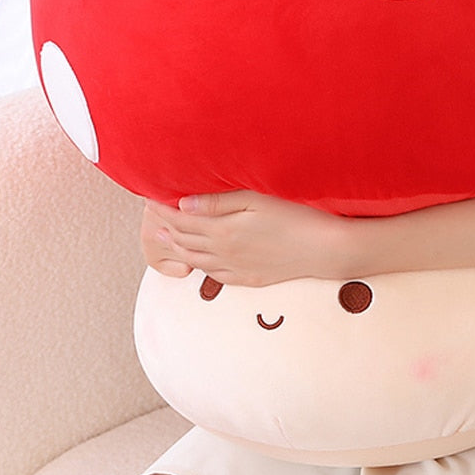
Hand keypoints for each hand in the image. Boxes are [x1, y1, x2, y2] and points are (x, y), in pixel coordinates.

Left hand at [140, 189, 353, 286]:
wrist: (323, 249)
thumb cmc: (294, 216)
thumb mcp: (256, 200)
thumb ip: (218, 203)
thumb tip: (182, 204)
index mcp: (223, 231)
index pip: (181, 219)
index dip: (163, 208)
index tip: (151, 196)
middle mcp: (223, 253)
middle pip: (183, 240)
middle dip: (165, 226)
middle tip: (151, 215)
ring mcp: (235, 269)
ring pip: (194, 259)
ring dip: (176, 247)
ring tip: (163, 237)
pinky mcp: (248, 279)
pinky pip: (213, 276)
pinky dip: (197, 265)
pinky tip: (196, 260)